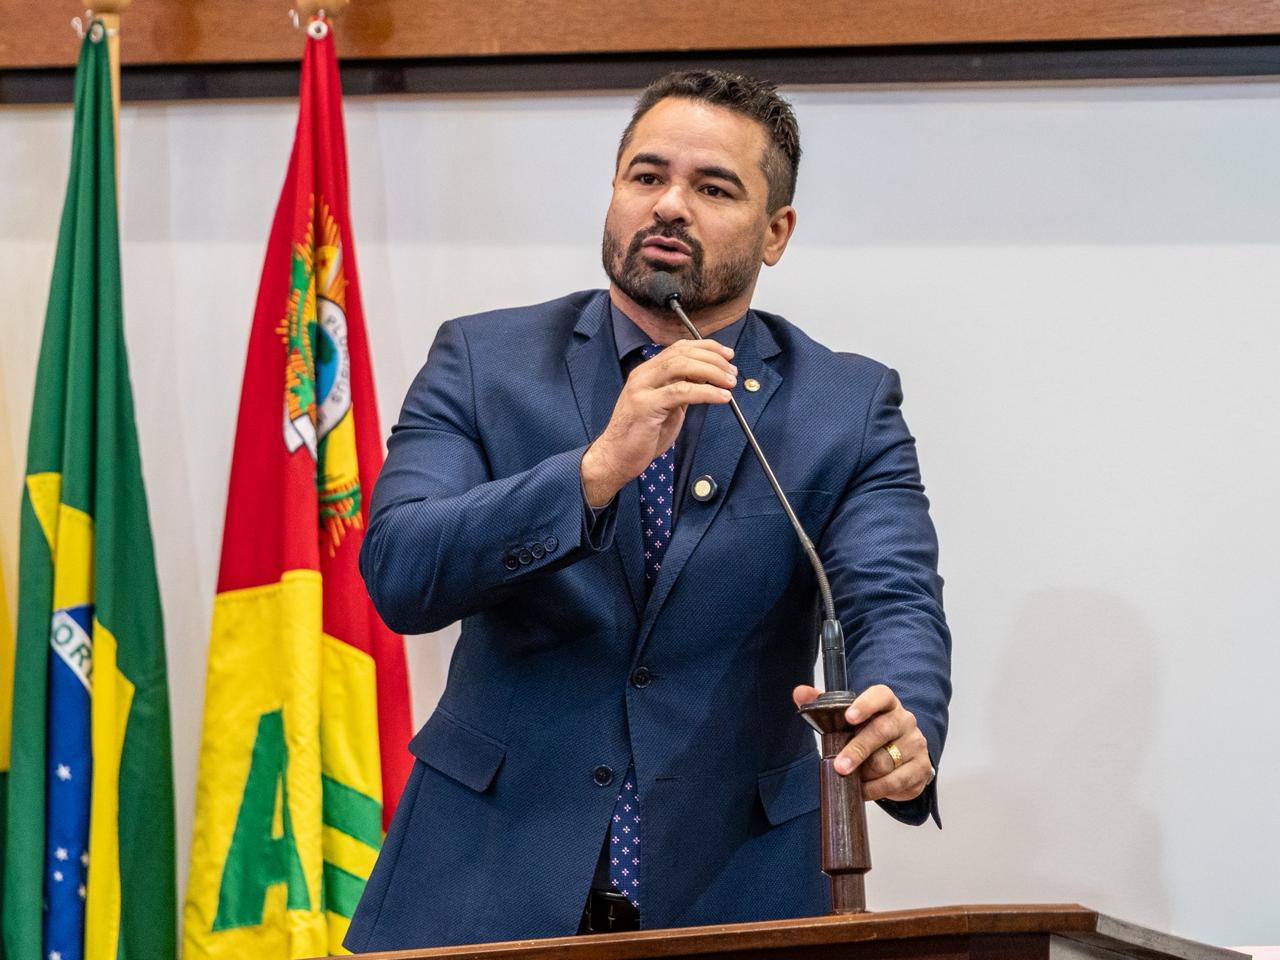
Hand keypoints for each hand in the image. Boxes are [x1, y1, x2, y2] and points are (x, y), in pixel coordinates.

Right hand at [581, 339, 735, 506]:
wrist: (615, 458)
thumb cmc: (641, 437)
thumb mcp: (667, 407)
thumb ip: (682, 391)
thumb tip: (708, 380)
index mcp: (647, 372)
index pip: (679, 348)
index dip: (706, 347)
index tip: (727, 354)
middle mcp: (643, 375)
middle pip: (682, 353)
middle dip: (713, 358)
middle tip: (732, 371)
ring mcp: (641, 389)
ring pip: (681, 366)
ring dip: (712, 372)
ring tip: (730, 382)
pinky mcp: (645, 406)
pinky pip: (681, 392)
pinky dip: (706, 392)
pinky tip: (721, 397)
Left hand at [792, 683, 933, 802]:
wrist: (901, 752)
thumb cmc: (869, 731)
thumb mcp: (848, 716)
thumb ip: (823, 703)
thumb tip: (800, 692)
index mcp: (887, 703)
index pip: (880, 696)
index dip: (864, 705)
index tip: (849, 716)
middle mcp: (905, 720)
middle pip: (881, 731)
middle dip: (857, 750)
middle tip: (840, 766)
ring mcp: (915, 744)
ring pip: (888, 760)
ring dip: (865, 773)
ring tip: (851, 778)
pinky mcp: (921, 768)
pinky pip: (897, 781)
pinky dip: (877, 788)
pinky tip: (864, 790)